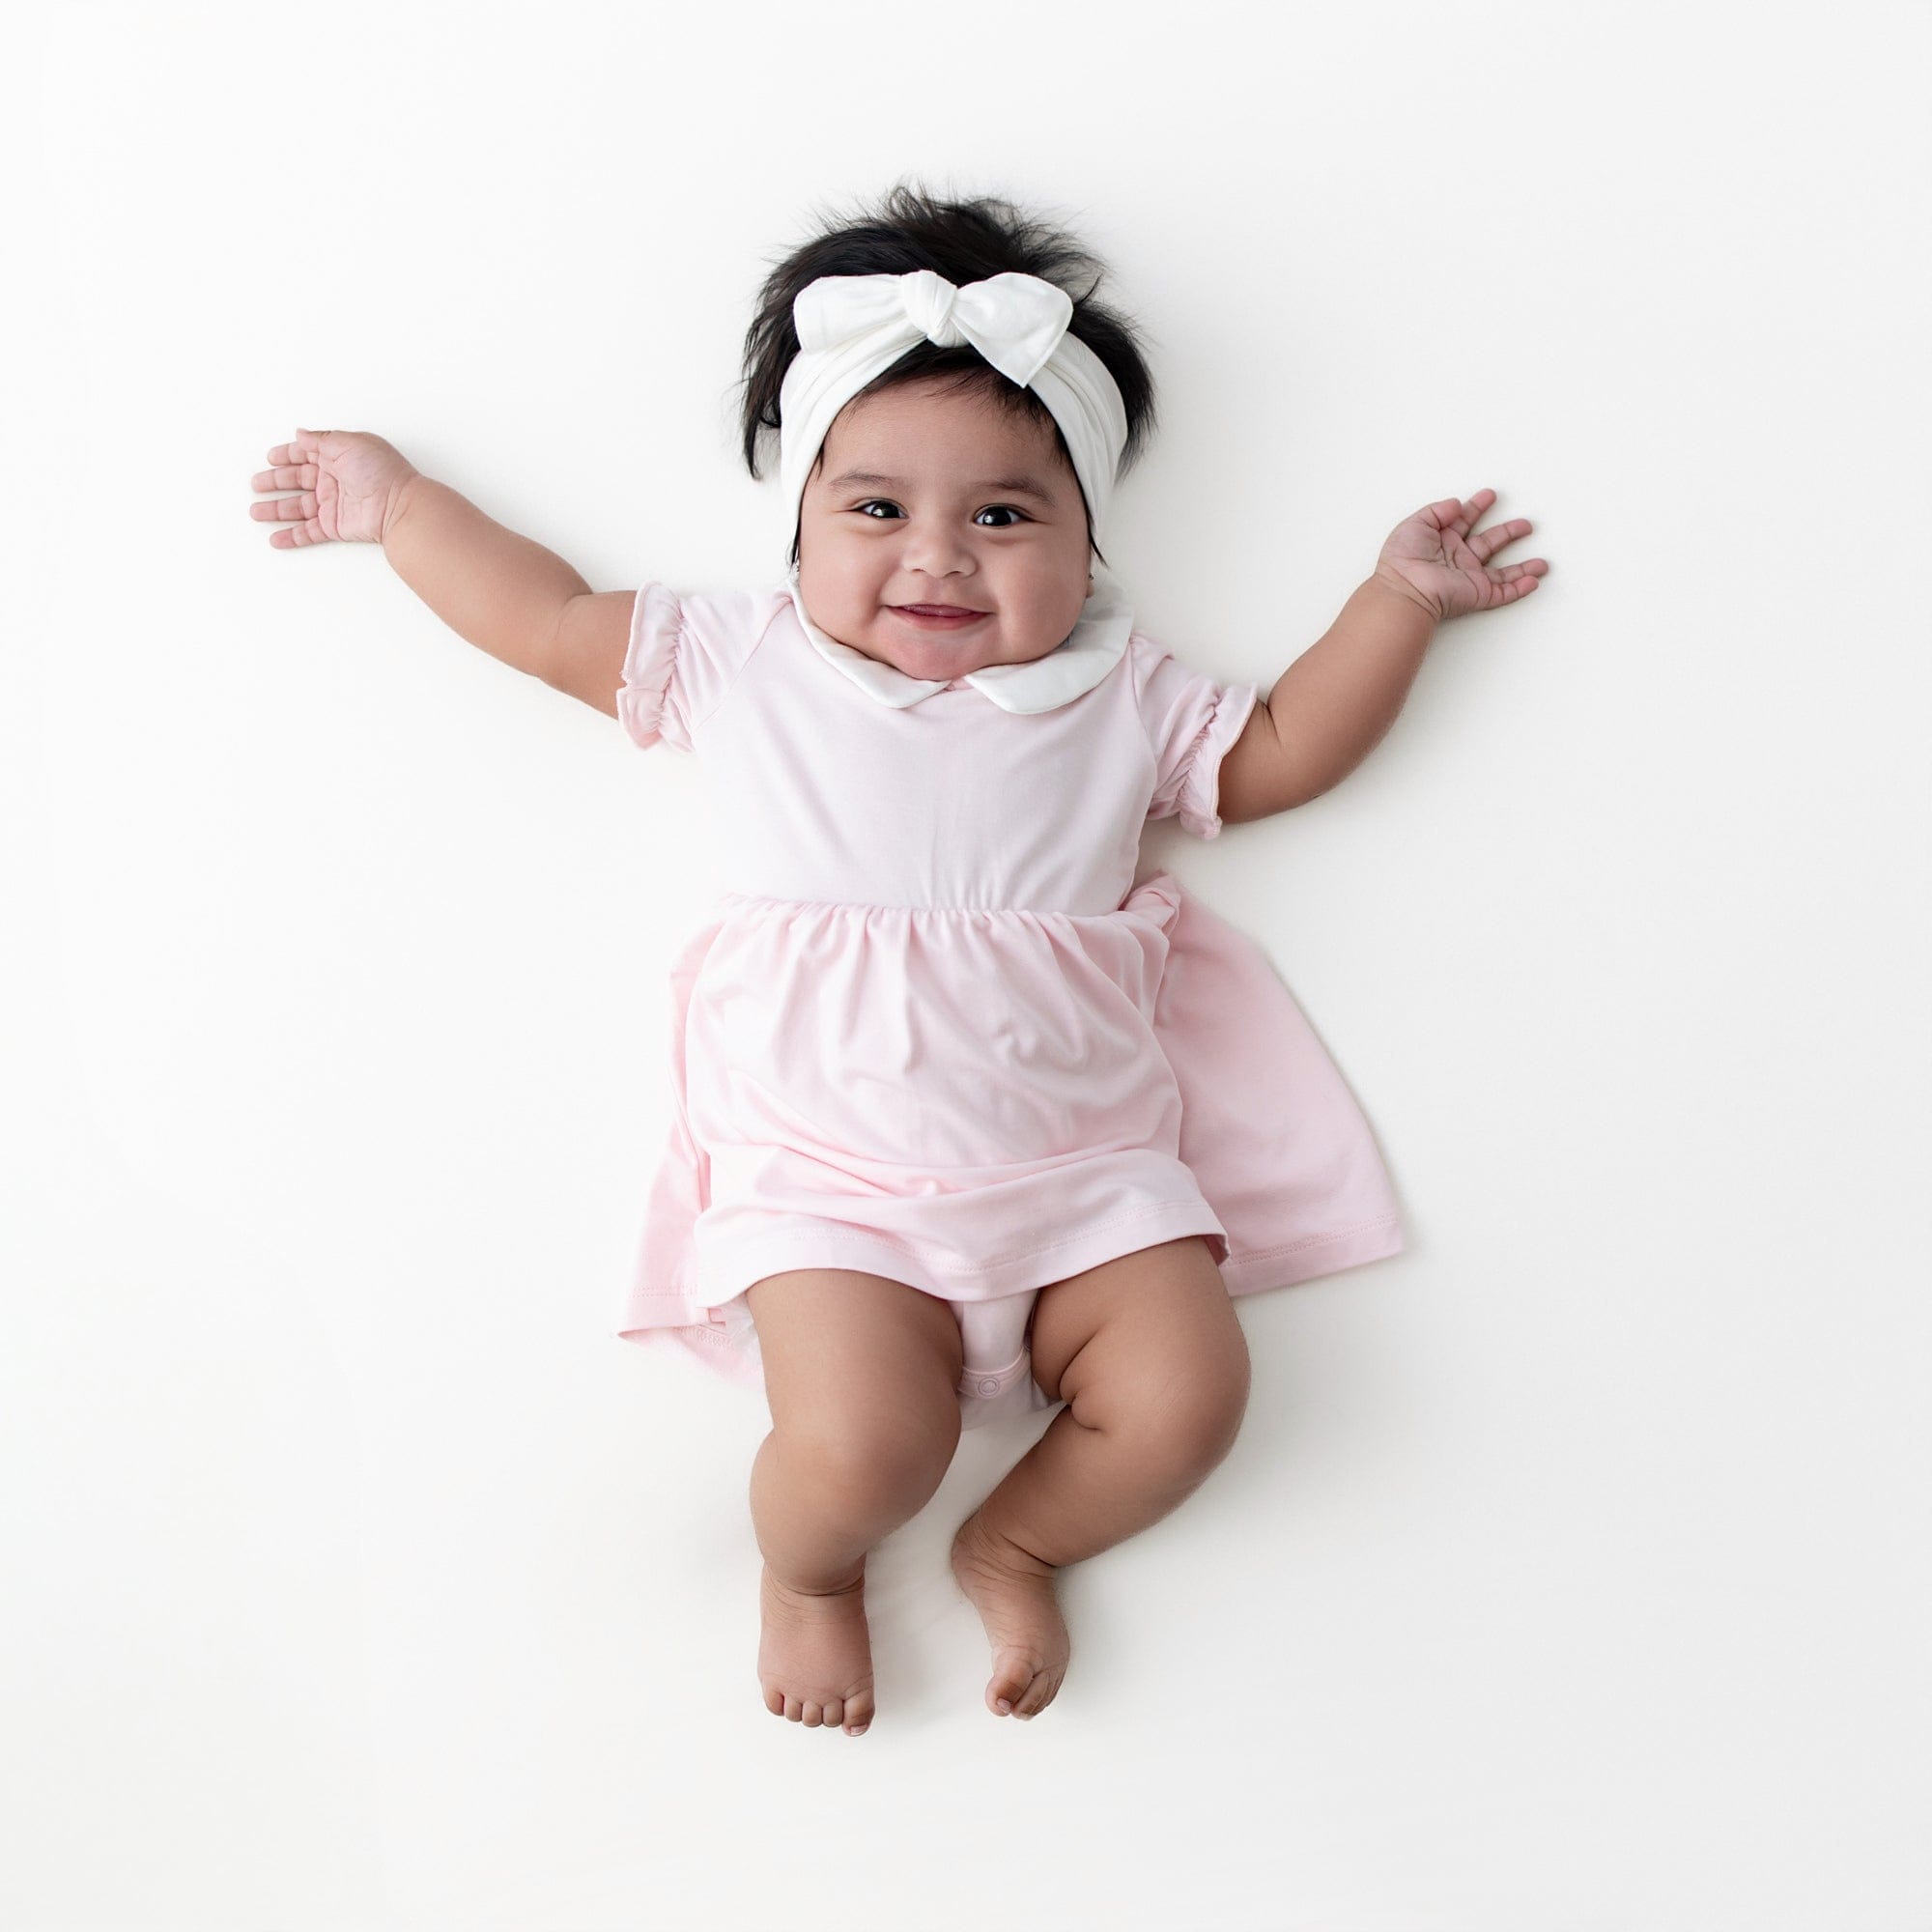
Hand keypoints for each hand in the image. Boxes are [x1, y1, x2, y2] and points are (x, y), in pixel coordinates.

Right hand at [248, 428, 420, 547]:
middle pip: (297, 480)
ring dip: (276, 510)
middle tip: (256, 484)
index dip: (287, 455)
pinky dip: (291, 536)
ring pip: (298, 508)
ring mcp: (334, 504)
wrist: (399, 505)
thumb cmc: (381, 472)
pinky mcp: (336, 526)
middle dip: (275, 482)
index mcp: (337, 457)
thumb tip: (301, 433)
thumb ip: (321, 439)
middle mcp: (334, 480)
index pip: (306, 454)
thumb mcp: (349, 443)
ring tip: (256, 512)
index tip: (271, 458)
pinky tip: (276, 538)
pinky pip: (309, 532)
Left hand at [1372, 488, 1547, 622]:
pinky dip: (1520, 588)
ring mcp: (1469, 577)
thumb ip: (1438, 510)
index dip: (1477, 507)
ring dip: (1523, 567)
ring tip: (1542, 563)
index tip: (1490, 495)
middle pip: (1489, 543)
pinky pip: (1503, 593)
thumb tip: (1456, 503)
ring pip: (1503, 572)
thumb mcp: (1416, 523)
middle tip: (1525, 524)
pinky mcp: (1477, 594)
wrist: (1406, 588)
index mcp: (1442, 541)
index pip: (1465, 520)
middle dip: (1508, 533)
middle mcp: (1457, 559)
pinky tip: (1534, 582)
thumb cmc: (1403, 559)